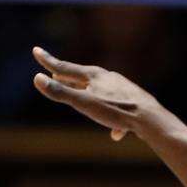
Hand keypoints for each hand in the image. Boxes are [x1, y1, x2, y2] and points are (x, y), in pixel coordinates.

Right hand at [31, 46, 167, 141]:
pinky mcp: (134, 101)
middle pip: (84, 77)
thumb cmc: (116, 111)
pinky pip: (119, 110)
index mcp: (94, 75)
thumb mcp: (84, 103)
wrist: (151, 119)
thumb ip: (61, 92)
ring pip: (102, 92)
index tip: (36, 51)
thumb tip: (37, 79)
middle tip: (56, 72)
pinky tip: (116, 134)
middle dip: (69, 77)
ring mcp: (122, 88)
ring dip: (91, 96)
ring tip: (86, 103)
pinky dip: (113, 120)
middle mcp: (108, 78)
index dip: (48, 61)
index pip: (65, 67)